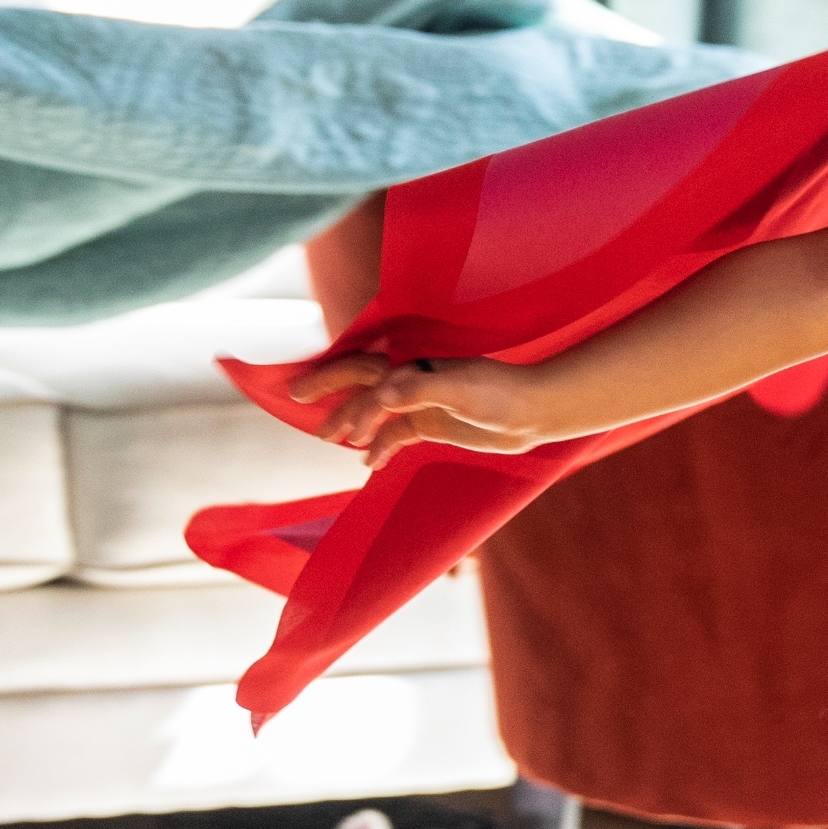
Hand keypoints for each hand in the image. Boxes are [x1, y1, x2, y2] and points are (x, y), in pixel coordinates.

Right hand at [293, 351, 557, 461]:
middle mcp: (413, 380)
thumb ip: (421, 391)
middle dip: (330, 391)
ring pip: (375, 411)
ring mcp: (420, 402)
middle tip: (295, 397)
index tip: (301, 393)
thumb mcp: (461, 391)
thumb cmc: (499, 394)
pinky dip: (381, 446)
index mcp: (414, 364)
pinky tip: (369, 464)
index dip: (330, 377)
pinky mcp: (432, 423)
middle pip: (360, 382)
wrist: (532, 413)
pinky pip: (396, 434)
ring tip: (329, 439)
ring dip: (352, 423)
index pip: (363, 368)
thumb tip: (381, 394)